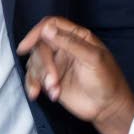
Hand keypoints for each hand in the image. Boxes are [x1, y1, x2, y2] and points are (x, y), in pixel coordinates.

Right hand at [17, 17, 133, 133]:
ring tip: (54, 90)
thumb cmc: (107, 80)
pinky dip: (32, 85)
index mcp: (76, 36)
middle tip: (53, 80)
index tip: (25, 46)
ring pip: (34, 62)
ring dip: (40, 77)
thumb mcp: (92, 58)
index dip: (36, 33)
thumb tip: (47, 29)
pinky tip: (37, 94)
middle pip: (40, 45)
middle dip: (43, 64)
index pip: (51, 25)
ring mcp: (56, 64)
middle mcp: (64, 47)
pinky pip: (33, 77)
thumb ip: (70, 42)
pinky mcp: (51, 79)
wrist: (108, 108)